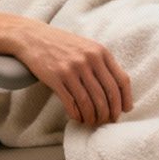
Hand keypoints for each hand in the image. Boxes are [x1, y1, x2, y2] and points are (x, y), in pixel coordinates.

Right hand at [9, 20, 133, 125]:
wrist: (33, 37)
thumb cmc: (63, 45)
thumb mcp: (87, 47)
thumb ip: (102, 64)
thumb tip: (118, 92)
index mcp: (100, 52)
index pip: (121, 80)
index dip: (125, 99)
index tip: (125, 110)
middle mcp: (89, 59)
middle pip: (107, 94)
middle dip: (110, 112)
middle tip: (108, 121)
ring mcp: (72, 69)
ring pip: (90, 102)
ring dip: (93, 117)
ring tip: (93, 121)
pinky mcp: (56, 78)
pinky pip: (72, 103)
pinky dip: (77, 115)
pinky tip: (78, 118)